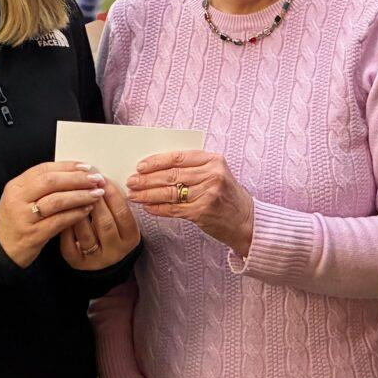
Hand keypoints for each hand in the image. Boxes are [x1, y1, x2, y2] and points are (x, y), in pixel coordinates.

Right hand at [0, 161, 105, 267]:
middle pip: (51, 182)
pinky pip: (58, 222)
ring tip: (97, 194)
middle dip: (78, 179)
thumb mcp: (22, 197)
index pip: (45, 169)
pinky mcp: (32, 235)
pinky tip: (87, 210)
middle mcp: (18, 199)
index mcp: (16, 186)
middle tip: (97, 179)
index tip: (88, 167)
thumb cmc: (16, 220)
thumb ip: (43, 185)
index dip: (69, 166)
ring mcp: (24, 218)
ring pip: (57, 201)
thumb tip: (76, 172)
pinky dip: (75, 214)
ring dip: (80, 196)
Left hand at [60, 176, 140, 270]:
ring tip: (71, 195)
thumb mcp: (119, 217)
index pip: (123, 213)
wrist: (101, 253)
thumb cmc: (110, 227)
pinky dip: (66, 227)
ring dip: (78, 212)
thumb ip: (114, 201)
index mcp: (131, 238)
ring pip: (85, 234)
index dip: (113, 194)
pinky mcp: (78, 263)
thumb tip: (100, 177)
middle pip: (105, 223)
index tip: (102, 179)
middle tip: (85, 184)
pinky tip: (62, 213)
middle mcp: (116, 252)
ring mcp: (96, 260)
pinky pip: (70, 245)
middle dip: (94, 201)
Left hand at [129, 150, 254, 255]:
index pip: (179, 157)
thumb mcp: (217, 174)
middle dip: (147, 179)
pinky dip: (158, 208)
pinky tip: (147, 207)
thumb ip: (194, 168)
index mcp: (214, 160)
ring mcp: (208, 194)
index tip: (141, 166)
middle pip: (172, 175)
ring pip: (170, 192)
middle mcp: (212, 175)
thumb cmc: (227, 196)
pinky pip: (174, 209)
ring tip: (134, 195)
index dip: (157, 161)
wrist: (246, 221)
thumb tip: (158, 169)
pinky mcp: (202, 212)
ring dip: (148, 194)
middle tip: (131, 181)